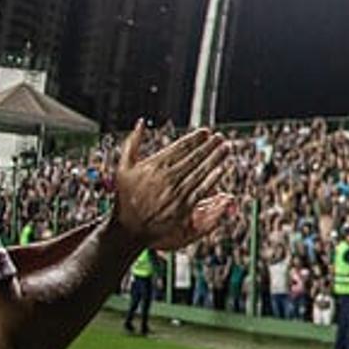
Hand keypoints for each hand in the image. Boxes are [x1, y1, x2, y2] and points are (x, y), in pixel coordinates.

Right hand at [113, 122, 232, 248]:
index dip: (196, 138)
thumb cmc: (126, 195)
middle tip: (221, 137)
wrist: (129, 226)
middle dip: (210, 146)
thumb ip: (132, 142)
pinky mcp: (184, 206)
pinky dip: (214, 178)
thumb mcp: (123, 167)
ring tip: (226, 148)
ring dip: (215, 158)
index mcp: (154, 165)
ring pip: (201, 171)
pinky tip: (222, 168)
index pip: (181, 147)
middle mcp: (167, 177)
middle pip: (194, 158)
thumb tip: (141, 122)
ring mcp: (177, 192)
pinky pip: (202, 189)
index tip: (206, 131)